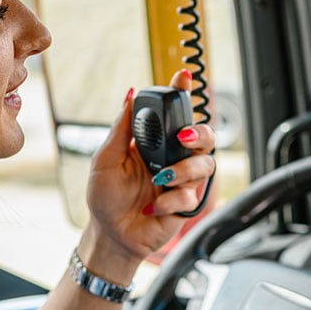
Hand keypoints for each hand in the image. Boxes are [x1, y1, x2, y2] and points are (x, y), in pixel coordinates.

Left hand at [82, 69, 216, 263]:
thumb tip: (129, 95)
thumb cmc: (105, 197)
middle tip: (184, 137)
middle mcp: (173, 157)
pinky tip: (153, 206)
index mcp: (155, 142)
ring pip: (206, 164)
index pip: (173, 112)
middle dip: (200, 133)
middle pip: (205, 135)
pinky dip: (171, 200)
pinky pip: (191, 194)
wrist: (111, 233)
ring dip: (184, 170)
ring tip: (161, 180)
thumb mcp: (105, 160)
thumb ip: (120, 129)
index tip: (183, 76)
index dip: (182, 92)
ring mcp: (183, 180)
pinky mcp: (187, 203)